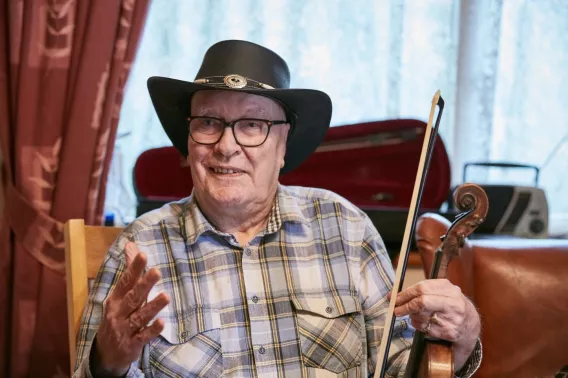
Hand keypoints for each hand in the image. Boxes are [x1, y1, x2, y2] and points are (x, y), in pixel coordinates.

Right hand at [94, 242, 169, 375]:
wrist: (105, 354)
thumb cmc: (116, 318)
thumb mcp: (119, 296)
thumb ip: (129, 271)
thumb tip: (131, 245)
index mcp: (115, 299)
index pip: (125, 281)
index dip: (134, 269)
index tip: (143, 255)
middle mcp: (118, 313)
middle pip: (132, 297)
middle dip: (144, 285)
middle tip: (157, 272)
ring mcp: (124, 330)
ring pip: (139, 317)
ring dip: (152, 307)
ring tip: (166, 296)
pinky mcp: (132, 345)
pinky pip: (143, 337)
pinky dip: (152, 330)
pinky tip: (162, 323)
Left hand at [388, 279, 479, 368]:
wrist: (470, 324)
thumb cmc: (450, 304)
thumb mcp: (442, 291)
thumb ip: (422, 290)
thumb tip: (395, 294)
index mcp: (449, 289)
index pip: (422, 288)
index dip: (405, 293)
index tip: (394, 297)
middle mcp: (452, 303)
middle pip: (421, 302)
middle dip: (405, 306)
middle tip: (396, 309)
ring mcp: (451, 319)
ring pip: (421, 316)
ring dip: (412, 316)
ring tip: (413, 314)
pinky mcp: (448, 332)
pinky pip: (424, 328)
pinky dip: (418, 325)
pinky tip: (422, 321)